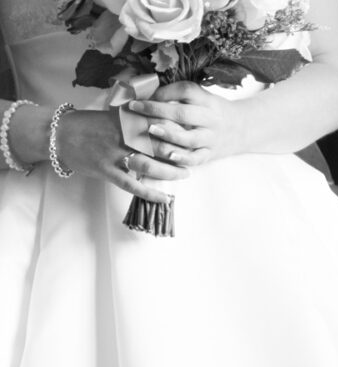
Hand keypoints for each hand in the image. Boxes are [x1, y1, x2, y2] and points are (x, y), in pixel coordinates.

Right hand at [33, 106, 187, 201]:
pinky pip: (132, 185)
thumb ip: (137, 114)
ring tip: (184, 175)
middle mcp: (121, 136)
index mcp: (125, 119)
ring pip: (148, 166)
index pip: (158, 124)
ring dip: (170, 172)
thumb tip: (163, 113)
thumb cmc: (90, 125)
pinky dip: (150, 193)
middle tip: (194, 158)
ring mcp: (113, 154)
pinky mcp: (106, 171)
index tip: (192, 136)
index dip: (178, 132)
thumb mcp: (114, 113)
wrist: (58, 134)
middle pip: (158, 146)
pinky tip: (165, 198)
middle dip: (179, 154)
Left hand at [128, 81, 241, 165]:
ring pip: (189, 138)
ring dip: (168, 134)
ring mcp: (212, 139)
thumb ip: (181, 96)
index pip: (186, 91)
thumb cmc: (215, 111)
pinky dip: (182, 158)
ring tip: (150, 129)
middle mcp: (212, 119)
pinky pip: (196, 158)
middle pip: (184, 114)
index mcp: (209, 101)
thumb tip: (146, 92)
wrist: (244, 129)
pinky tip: (169, 155)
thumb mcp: (204, 98)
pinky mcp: (211, 154)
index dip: (164, 91)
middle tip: (136, 108)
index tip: (145, 93)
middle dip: (157, 110)